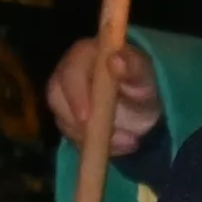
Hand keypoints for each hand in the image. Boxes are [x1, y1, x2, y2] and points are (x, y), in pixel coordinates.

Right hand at [41, 37, 161, 158]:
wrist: (141, 104)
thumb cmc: (140, 80)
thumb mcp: (144, 74)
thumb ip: (133, 66)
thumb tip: (116, 60)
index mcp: (84, 54)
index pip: (70, 72)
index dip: (75, 95)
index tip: (86, 118)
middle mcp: (67, 74)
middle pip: (57, 98)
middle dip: (80, 124)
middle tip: (108, 139)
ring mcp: (64, 98)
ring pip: (64, 122)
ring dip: (93, 138)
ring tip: (129, 141)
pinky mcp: (67, 120)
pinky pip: (73, 137)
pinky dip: (96, 146)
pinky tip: (121, 145)